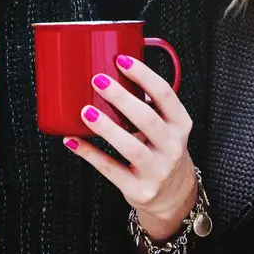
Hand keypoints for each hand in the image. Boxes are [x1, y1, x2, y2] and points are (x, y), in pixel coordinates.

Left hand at [63, 54, 196, 240]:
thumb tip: (109, 74)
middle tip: (98, 80)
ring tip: (86, 111)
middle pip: (147, 118)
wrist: (174, 195)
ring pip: (132, 147)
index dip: (143, 75)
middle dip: (121, 98)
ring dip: (107, 128)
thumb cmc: (161, 150)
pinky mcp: (140, 190)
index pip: (165, 94)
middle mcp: (173, 146)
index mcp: (180, 123)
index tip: (121, 59)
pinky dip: (90, 154)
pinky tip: (72, 141)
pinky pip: (111, 170)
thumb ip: (147, 105)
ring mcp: (158, 170)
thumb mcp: (166, 127)